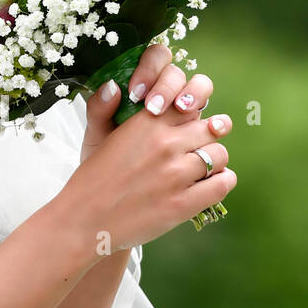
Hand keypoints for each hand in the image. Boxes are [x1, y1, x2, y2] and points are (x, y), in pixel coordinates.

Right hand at [65, 107, 237, 256]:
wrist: (84, 221)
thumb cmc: (92, 179)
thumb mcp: (97, 136)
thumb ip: (107, 108)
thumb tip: (114, 85)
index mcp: (146, 123)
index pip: (189, 103)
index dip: (193, 112)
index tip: (191, 123)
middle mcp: (164, 145)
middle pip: (211, 128)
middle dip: (209, 137)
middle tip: (200, 148)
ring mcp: (176, 175)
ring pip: (220, 155)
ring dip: (215, 161)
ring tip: (203, 170)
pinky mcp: (184, 204)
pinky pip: (223, 183)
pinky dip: (222, 182)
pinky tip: (209, 186)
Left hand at [80, 42, 229, 163]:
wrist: (114, 194)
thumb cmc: (105, 158)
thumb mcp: (97, 136)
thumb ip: (99, 110)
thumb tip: (112, 86)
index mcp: (144, 85)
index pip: (155, 58)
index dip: (149, 69)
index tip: (135, 93)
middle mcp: (169, 95)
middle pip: (179, 72)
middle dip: (169, 85)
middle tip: (155, 107)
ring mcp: (188, 114)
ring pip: (202, 88)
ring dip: (195, 95)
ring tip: (183, 111)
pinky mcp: (201, 137)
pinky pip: (216, 125)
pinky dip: (216, 125)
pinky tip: (209, 132)